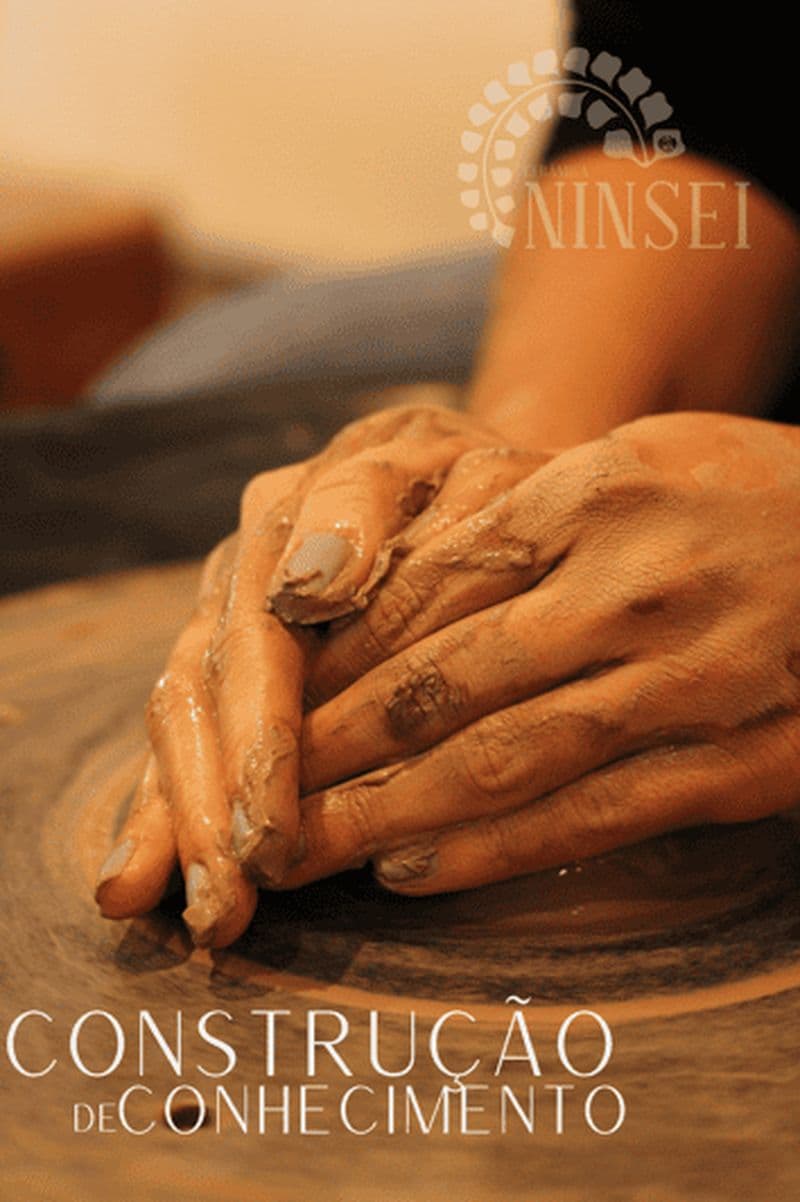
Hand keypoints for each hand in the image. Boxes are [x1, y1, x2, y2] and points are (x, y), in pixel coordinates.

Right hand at [94, 403, 541, 944]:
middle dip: (216, 801)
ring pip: (188, 719)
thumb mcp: (440, 463)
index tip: (271, 828)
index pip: (260, 632)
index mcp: (290, 514)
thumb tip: (313, 584)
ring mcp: (230, 614)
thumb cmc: (469, 480)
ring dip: (187, 821)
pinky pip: (188, 733)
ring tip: (205, 912)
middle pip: (209, 688)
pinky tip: (140, 884)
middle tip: (234, 896)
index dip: (261, 733)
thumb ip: (369, 506)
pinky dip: (165, 809)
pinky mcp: (232, 659)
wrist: (464, 474)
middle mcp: (242, 567)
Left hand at [281, 412, 799, 894]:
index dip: (338, 659)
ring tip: (303, 850)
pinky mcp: (734, 767)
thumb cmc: (741, 493)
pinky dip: (492, 853)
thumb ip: (520, 512)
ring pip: (501, 764)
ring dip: (386, 816)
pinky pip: (591, 819)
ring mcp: (685, 686)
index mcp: (596, 497)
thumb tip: (390, 581)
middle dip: (333, 751)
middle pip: (443, 685)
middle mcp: (631, 592)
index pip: (428, 588)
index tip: (271, 703)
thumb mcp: (635, 460)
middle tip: (253, 798)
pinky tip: (411, 872)